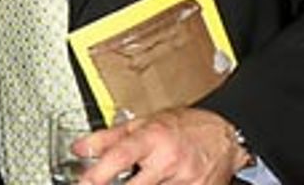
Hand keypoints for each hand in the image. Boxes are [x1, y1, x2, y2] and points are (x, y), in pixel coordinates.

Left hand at [73, 107, 250, 184]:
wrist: (224, 136)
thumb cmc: (180, 126)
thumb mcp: (140, 124)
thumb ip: (107, 138)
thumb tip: (79, 149)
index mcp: (151, 138)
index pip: (119, 157)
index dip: (97, 174)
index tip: (83, 183)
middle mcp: (169, 161)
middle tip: (113, 181)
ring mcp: (186, 181)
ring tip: (147, 175)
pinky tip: (162, 181)